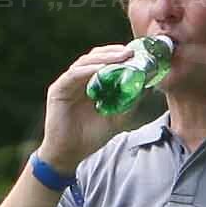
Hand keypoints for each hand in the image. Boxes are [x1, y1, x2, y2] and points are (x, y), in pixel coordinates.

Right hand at [39, 44, 140, 173]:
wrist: (70, 154)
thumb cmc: (92, 136)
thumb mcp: (117, 118)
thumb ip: (129, 102)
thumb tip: (146, 86)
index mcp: (92, 83)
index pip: (105, 62)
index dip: (120, 55)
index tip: (138, 54)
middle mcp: (79, 80)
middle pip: (96, 57)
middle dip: (114, 52)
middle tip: (131, 52)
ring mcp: (67, 83)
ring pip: (85, 62)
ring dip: (104, 58)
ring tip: (121, 57)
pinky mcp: (58, 90)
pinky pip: (74, 75)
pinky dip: (89, 70)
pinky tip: (101, 70)